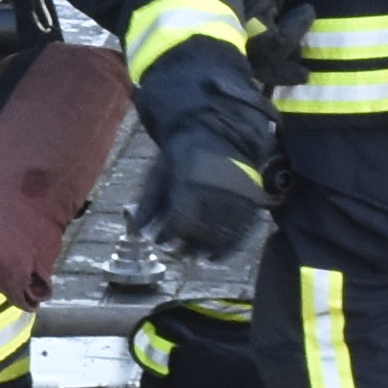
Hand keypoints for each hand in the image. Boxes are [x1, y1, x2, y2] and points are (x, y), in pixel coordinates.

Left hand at [135, 132, 265, 266]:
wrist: (219, 132)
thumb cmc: (183, 154)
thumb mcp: (159, 171)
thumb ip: (148, 201)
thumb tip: (137, 231)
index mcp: (189, 181)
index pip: (178, 219)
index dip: (167, 235)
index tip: (159, 241)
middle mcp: (215, 190)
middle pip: (201, 231)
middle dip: (186, 246)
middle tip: (177, 251)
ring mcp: (236, 196)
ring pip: (222, 235)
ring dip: (207, 250)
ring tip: (196, 255)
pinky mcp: (251, 201)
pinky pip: (242, 232)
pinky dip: (229, 248)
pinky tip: (216, 255)